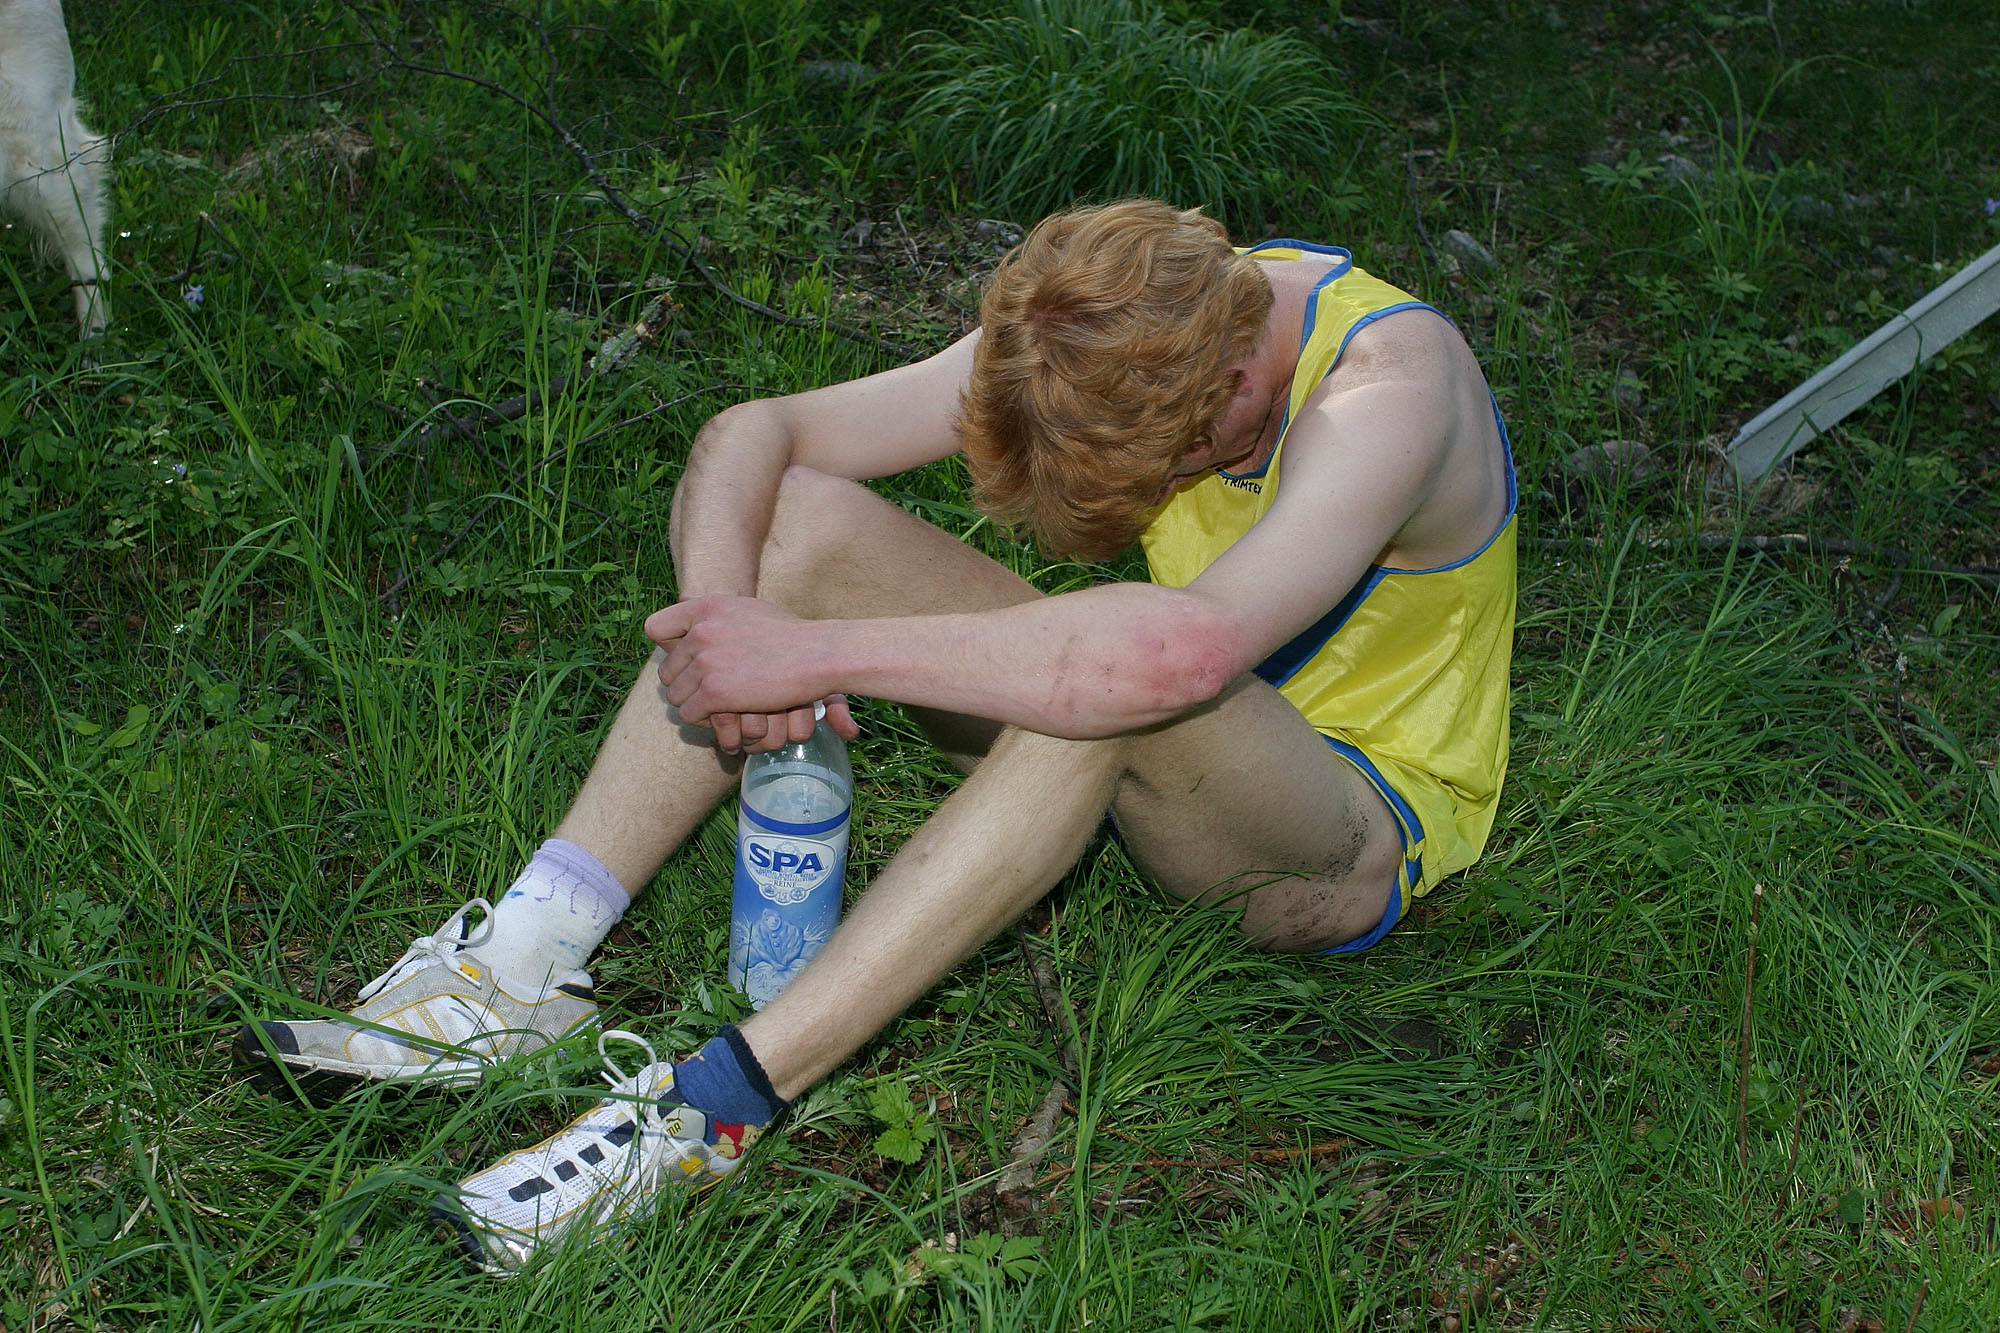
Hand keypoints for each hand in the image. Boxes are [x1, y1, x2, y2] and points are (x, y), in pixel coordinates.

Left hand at [644, 596, 858, 748]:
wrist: (820, 654)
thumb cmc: (792, 635)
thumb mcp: (747, 610)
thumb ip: (717, 617)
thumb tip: (692, 621)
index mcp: (706, 607)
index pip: (655, 628)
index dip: (667, 647)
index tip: (685, 658)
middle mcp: (700, 632)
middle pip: (666, 670)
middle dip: (685, 685)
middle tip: (709, 692)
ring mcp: (706, 662)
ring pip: (676, 696)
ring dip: (695, 705)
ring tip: (718, 708)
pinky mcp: (716, 692)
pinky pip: (690, 714)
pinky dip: (705, 720)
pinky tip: (725, 716)